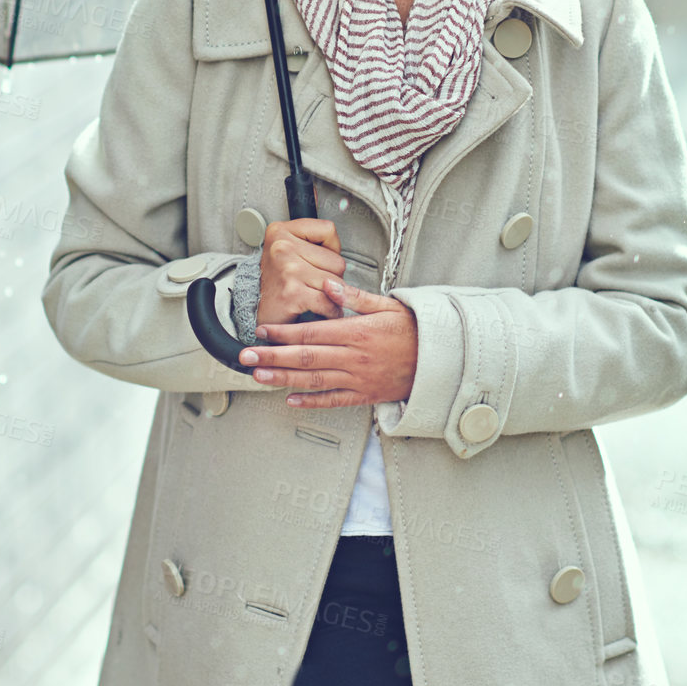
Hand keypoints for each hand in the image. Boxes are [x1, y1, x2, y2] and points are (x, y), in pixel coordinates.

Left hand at [238, 274, 417, 408]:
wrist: (440, 360)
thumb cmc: (413, 330)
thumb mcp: (387, 305)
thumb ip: (355, 296)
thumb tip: (329, 284)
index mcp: (357, 332)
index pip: (312, 332)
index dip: (284, 332)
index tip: (262, 331)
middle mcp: (354, 357)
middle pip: (306, 357)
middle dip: (272, 356)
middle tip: (246, 357)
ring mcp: (358, 379)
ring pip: (314, 380)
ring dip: (283, 378)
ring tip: (259, 376)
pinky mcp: (364, 395)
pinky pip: (333, 400)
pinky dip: (310, 401)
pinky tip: (290, 399)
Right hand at [257, 217, 344, 323]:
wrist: (254, 311)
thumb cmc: (277, 282)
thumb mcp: (288, 250)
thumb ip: (315, 244)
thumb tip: (343, 258)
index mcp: (280, 231)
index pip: (328, 229)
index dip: (331, 248)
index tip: (318, 260)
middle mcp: (282, 247)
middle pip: (337, 261)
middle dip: (333, 277)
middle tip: (315, 284)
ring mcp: (288, 269)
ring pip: (336, 282)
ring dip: (333, 296)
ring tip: (317, 296)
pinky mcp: (293, 293)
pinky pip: (329, 302)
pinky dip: (332, 311)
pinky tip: (323, 311)